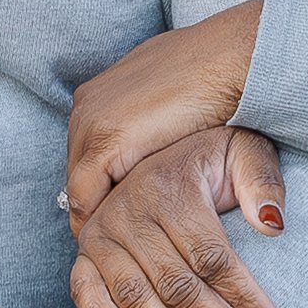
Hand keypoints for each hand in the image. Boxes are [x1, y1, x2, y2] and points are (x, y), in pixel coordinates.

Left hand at [66, 0, 263, 226]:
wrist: (228, 59)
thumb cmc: (212, 76)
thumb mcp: (172, 101)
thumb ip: (152, 124)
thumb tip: (154, 145)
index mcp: (98, 96)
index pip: (87, 161)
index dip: (105, 194)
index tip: (126, 224)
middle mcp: (86, 107)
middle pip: (80, 177)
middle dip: (102, 209)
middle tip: (127, 244)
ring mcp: (90, 121)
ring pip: (79, 191)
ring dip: (102, 220)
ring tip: (128, 249)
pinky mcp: (105, 138)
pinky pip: (85, 199)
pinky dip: (101, 223)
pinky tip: (128, 239)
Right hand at [71, 128, 287, 307]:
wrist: (160, 137)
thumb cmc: (209, 157)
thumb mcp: (244, 151)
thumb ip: (262, 181)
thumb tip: (272, 225)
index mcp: (172, 187)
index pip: (213, 257)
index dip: (245, 296)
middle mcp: (132, 209)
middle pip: (179, 285)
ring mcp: (105, 232)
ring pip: (137, 297)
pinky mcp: (87, 250)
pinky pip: (84, 288)